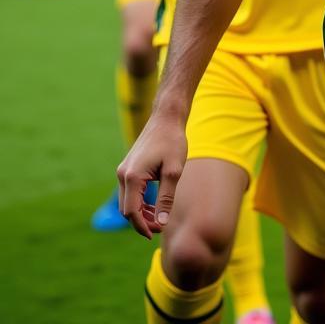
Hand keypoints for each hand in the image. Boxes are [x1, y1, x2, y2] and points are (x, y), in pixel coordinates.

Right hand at [116, 112, 186, 238]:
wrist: (166, 119)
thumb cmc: (172, 142)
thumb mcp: (174, 171)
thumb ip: (166, 197)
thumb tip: (162, 222)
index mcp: (132, 177)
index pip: (132, 212)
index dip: (142, 226)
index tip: (155, 234)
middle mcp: (123, 175)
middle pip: (126, 209)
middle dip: (140, 222)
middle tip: (160, 227)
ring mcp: (123, 171)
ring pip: (126, 202)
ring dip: (139, 213)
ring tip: (157, 218)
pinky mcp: (127, 168)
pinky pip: (129, 192)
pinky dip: (138, 202)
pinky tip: (153, 205)